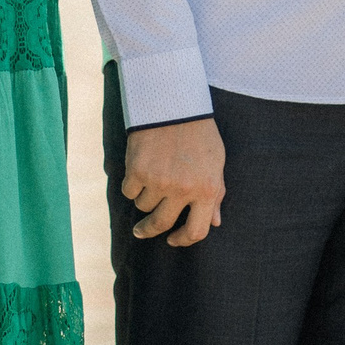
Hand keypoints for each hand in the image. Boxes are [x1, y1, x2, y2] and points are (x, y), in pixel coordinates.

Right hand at [122, 115, 225, 246]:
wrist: (174, 103)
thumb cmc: (199, 132)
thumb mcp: (216, 163)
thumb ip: (215, 194)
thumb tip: (215, 222)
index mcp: (206, 190)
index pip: (196, 231)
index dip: (183, 240)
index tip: (173, 240)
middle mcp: (182, 190)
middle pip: (162, 224)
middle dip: (150, 231)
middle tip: (142, 231)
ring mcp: (158, 181)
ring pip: (143, 206)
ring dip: (143, 198)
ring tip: (147, 181)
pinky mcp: (137, 170)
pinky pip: (129, 191)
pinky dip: (131, 185)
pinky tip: (136, 172)